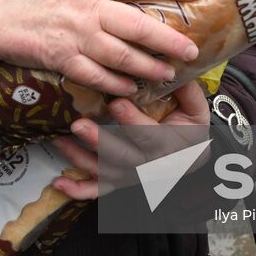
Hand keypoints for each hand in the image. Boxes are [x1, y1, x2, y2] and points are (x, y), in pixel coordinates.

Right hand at [0, 0, 202, 100]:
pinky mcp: (60, 59)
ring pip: (122, 56)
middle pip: (138, 25)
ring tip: (168, 74)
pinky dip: (116, 84)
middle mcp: (86, 9)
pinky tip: (130, 89)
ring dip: (148, 66)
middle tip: (193, 50)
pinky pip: (95, 76)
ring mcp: (74, 37)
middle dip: (169, 40)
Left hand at [51, 81, 211, 200]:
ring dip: (81, 159)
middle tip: (79, 125)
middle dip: (99, 142)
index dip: (133, 122)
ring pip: (105, 172)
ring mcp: (131, 175)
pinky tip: (59, 183)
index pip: (152, 137)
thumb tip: (176, 66)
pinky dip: (78, 189)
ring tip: (60, 141)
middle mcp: (150, 166)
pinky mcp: (118, 180)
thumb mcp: (195, 108)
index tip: (116, 102)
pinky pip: (98, 190)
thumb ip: (187, 90)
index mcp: (171, 148)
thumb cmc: (189, 126)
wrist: (189, 152)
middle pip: (123, 158)